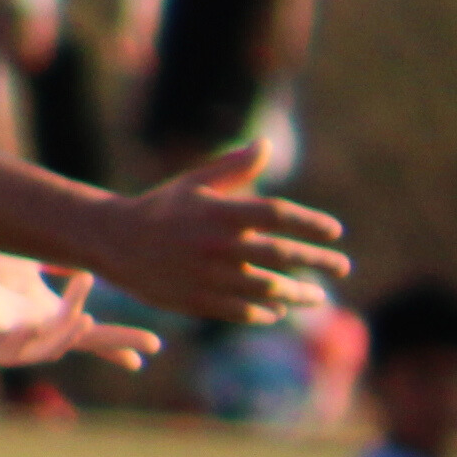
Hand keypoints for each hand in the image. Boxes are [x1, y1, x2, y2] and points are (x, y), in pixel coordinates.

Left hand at [0, 253, 158, 374]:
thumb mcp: (31, 253)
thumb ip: (61, 249)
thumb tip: (95, 231)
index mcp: (50, 313)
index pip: (92, 330)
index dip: (119, 341)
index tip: (151, 350)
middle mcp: (39, 331)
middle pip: (86, 343)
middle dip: (118, 344)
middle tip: (152, 345)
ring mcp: (18, 342)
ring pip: (55, 347)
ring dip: (72, 335)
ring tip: (88, 320)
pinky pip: (20, 351)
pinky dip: (33, 341)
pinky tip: (33, 327)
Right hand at [89, 145, 347, 328]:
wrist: (112, 240)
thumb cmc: (162, 208)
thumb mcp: (195, 183)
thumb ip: (234, 167)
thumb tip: (267, 144)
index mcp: (219, 212)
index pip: (278, 215)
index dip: (310, 222)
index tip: (335, 231)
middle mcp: (217, 244)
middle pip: (281, 255)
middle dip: (318, 262)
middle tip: (344, 266)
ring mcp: (207, 275)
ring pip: (267, 288)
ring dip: (298, 294)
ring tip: (319, 297)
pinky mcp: (196, 300)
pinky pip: (241, 310)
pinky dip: (265, 312)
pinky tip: (279, 310)